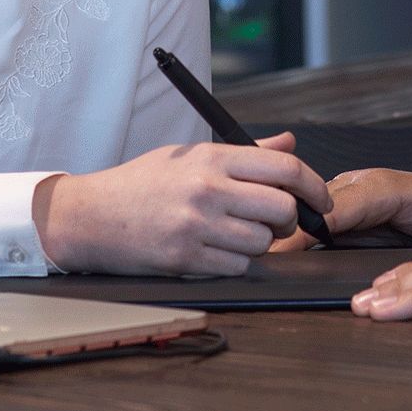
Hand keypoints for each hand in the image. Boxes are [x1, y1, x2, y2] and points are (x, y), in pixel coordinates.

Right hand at [36, 132, 331, 275]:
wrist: (90, 216)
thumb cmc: (142, 182)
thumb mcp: (190, 154)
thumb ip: (246, 152)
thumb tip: (289, 144)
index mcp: (212, 158)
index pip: (286, 169)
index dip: (315, 186)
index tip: (321, 199)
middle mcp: (207, 190)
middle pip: (282, 209)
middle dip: (290, 220)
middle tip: (279, 221)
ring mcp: (196, 227)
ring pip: (263, 243)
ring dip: (260, 243)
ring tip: (237, 233)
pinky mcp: (185, 260)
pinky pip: (237, 266)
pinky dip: (236, 262)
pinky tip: (216, 249)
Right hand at [269, 167, 411, 251]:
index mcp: (383, 187)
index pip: (343, 204)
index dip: (315, 222)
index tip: (289, 240)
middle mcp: (358, 189)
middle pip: (313, 207)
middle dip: (285, 226)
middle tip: (256, 250)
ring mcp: (345, 202)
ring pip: (305, 213)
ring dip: (281, 230)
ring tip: (253, 253)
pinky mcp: (338, 217)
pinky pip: (309, 224)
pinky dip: (289, 237)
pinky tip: (270, 254)